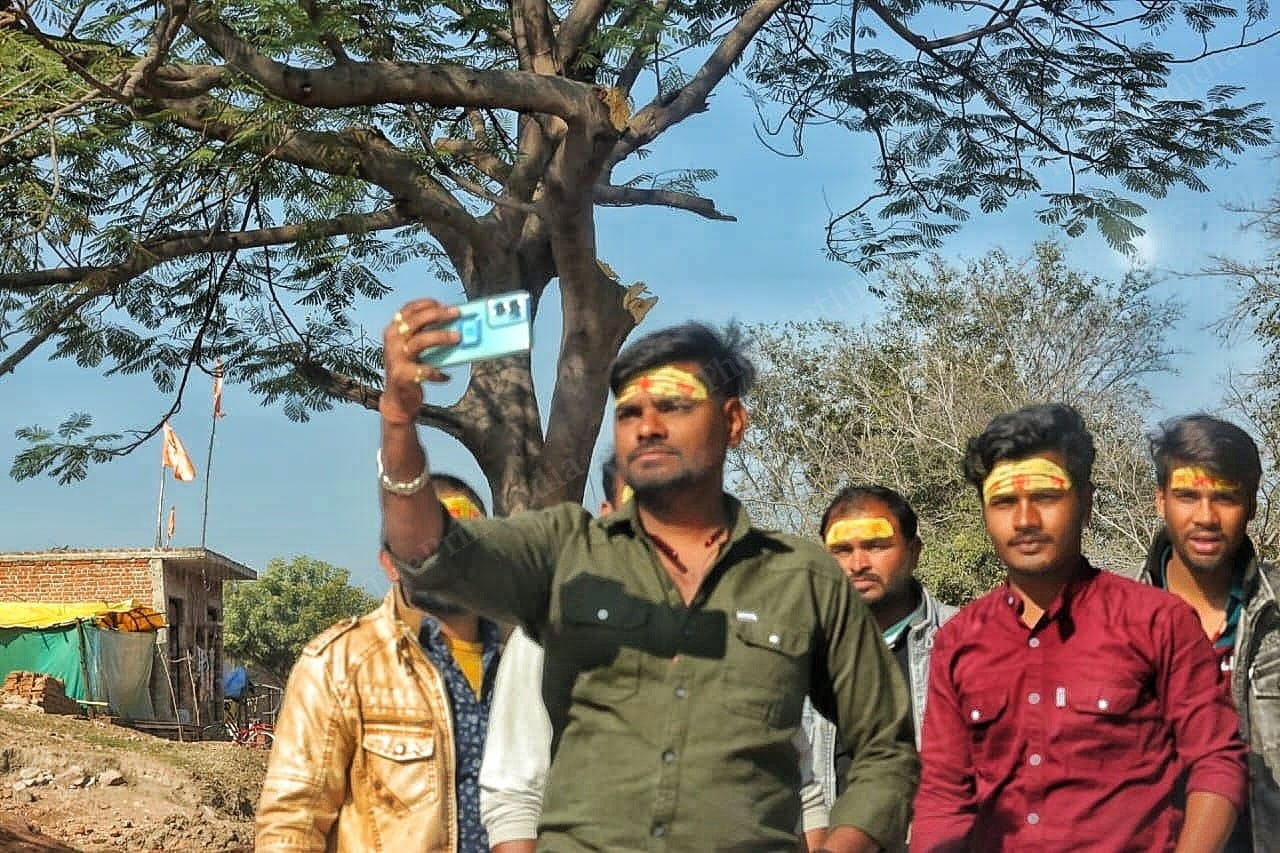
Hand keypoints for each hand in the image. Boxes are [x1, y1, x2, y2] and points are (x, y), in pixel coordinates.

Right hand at [382, 299, 461, 422]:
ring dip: (441, 337)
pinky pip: (424, 370)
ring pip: (420, 341)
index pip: (408, 310)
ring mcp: (396, 358)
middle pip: (415, 321)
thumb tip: (453, 323)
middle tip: (456, 314)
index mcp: (394, 331)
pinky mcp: (402, 375)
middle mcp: (392, 341)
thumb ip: (425, 335)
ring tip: (457, 338)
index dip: (426, 304)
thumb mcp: (413, 349)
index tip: (443, 304)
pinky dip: (437, 373)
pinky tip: (446, 376)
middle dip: (437, 315)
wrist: (397, 399)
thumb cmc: (409, 369)